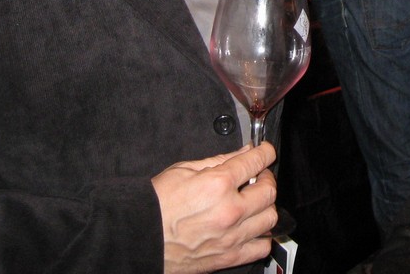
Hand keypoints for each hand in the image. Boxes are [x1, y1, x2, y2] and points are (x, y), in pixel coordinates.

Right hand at [152, 142, 277, 273]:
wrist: (139, 237)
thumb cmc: (155, 204)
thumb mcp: (184, 169)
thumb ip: (219, 160)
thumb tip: (243, 152)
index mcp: (218, 184)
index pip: (256, 161)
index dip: (265, 152)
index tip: (266, 152)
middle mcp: (229, 210)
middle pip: (269, 190)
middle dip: (267, 178)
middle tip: (257, 176)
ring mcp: (231, 236)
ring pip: (270, 218)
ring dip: (266, 205)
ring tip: (254, 201)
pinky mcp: (228, 257)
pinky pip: (261, 247)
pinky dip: (262, 235)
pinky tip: (252, 227)